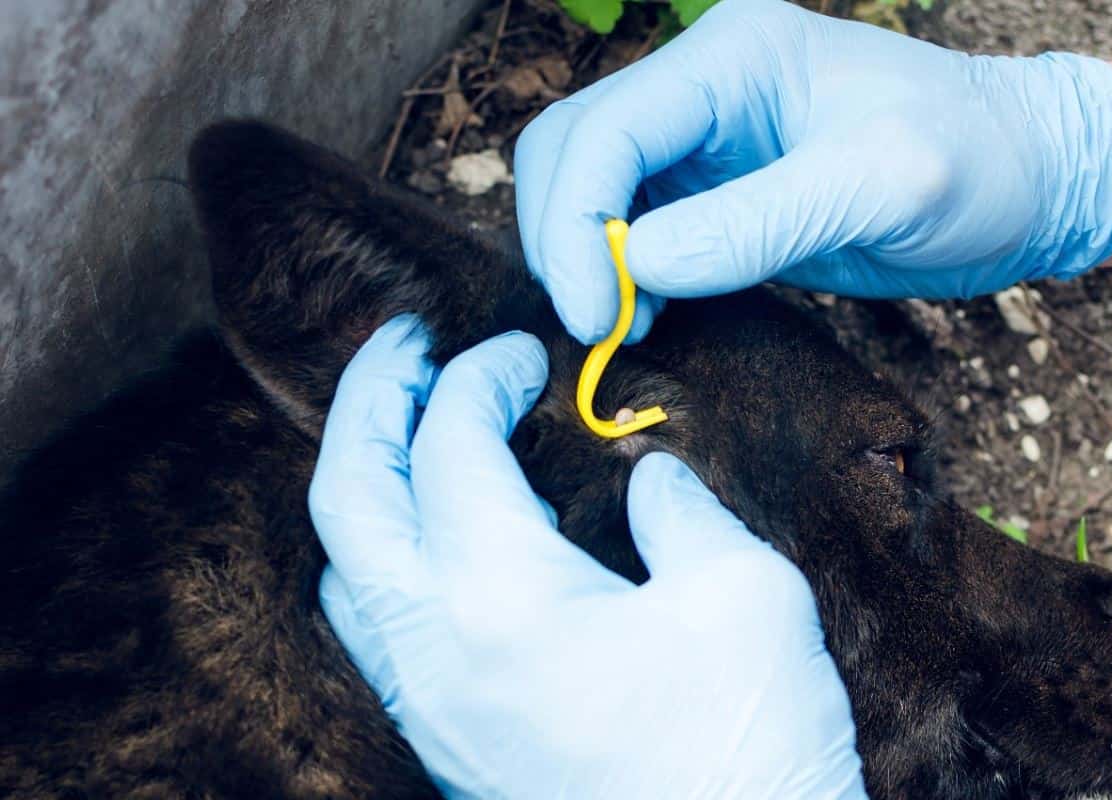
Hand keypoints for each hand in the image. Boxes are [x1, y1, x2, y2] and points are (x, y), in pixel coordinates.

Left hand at [310, 316, 866, 798]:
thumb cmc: (750, 750)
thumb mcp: (744, 594)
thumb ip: (681, 513)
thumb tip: (645, 479)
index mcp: (500, 599)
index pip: (449, 448)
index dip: (479, 376)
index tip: (521, 350)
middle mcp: (436, 656)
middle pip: (348, 499)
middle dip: (368, 404)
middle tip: (405, 347)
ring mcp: (434, 712)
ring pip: (348, 574)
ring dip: (370, 486)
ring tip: (415, 435)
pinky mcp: (454, 750)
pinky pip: (381, 634)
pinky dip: (392, 560)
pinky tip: (446, 545)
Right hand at [514, 0, 1111, 342]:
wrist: (1024, 180)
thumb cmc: (977, 163)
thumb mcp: (882, 187)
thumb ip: (760, 222)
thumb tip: (639, 269)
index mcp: (733, 55)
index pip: (605, 128)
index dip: (577, 224)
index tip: (595, 317)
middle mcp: (703, 85)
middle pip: (572, 150)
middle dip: (564, 241)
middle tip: (599, 330)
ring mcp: (705, 137)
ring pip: (589, 188)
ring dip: (584, 259)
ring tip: (622, 330)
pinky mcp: (716, 189)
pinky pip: (633, 226)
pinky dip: (621, 275)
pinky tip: (649, 318)